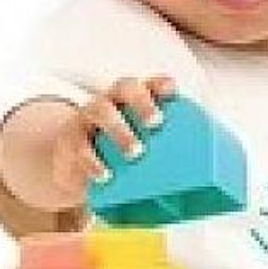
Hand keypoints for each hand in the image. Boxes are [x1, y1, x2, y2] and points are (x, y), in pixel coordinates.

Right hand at [49, 77, 176, 204]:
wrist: (70, 165)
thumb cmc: (116, 155)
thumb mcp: (136, 149)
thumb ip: (161, 155)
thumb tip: (197, 185)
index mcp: (134, 101)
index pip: (151, 83)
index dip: (161, 84)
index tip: (172, 91)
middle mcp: (111, 101)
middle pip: (126, 88)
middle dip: (142, 102)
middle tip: (156, 122)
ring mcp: (88, 117)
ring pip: (100, 110)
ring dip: (120, 130)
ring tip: (135, 153)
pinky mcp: (71, 141)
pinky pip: (80, 147)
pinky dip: (93, 162)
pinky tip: (105, 176)